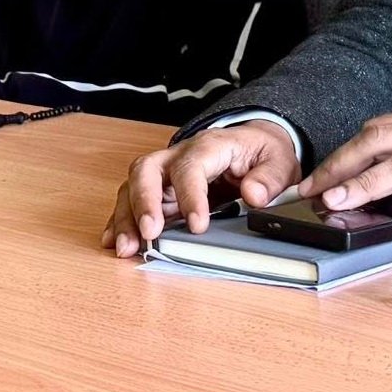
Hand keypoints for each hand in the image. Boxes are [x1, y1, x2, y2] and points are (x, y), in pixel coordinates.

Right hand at [102, 121, 300, 257]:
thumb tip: (254, 195)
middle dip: (144, 201)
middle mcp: (179, 156)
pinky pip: (131, 200)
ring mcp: (165, 172)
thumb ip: (269, 178)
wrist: (254, 143)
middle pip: (148, 169)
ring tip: (127, 248)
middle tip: (150, 232)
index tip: (197, 225)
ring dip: (126, 217)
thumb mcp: (279, 160)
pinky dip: (120, 220)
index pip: (191, 167)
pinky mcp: (158, 190)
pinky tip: (113, 240)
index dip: (190, 195)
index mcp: (210, 146)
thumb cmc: (262, 152)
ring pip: (133, 186)